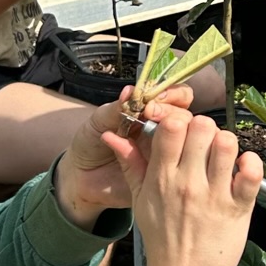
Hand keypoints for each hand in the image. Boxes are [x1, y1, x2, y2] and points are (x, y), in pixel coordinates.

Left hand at [54, 85, 194, 224]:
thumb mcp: (100, 120)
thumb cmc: (90, 142)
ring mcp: (165, 152)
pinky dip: (165, 159)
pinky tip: (140, 157)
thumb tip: (131, 90)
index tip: (154, 99)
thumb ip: (118, 107)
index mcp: (151, 111)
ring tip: (147, 132)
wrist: (80, 175)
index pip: (176, 96)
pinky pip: (172, 166)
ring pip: (186, 140)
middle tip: (151, 113)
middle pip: (186, 116)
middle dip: (171, 111)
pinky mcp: (161, 173)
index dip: (172, 94)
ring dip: (173, 132)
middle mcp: (162, 130)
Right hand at [98, 105, 263, 265]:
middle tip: (204, 145)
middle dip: (204, 129)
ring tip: (222, 158)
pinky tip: (242, 169)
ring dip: (227, 143)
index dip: (179, 120)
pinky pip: (251, 173)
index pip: (171, 126)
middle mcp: (188, 183)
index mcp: (162, 178)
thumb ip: (131, 164)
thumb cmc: (162, 239)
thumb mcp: (140, 200)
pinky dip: (250, 164)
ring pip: (227, 143)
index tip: (182, 132)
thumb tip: (114, 135)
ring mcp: (214, 195)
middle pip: (201, 127)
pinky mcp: (238, 208)